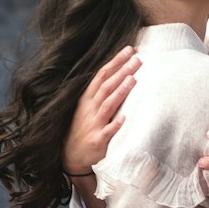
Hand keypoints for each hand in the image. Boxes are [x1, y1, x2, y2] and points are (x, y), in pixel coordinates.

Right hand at [63, 47, 140, 175]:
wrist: (72, 157)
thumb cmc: (83, 130)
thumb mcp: (87, 108)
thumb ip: (101, 93)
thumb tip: (118, 74)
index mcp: (87, 99)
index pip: (102, 75)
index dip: (115, 62)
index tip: (129, 50)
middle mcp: (89, 109)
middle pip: (106, 86)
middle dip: (121, 71)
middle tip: (136, 59)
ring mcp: (93, 124)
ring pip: (107, 104)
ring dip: (120, 92)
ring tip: (133, 79)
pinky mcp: (98, 140)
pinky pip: (107, 131)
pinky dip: (115, 124)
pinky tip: (124, 118)